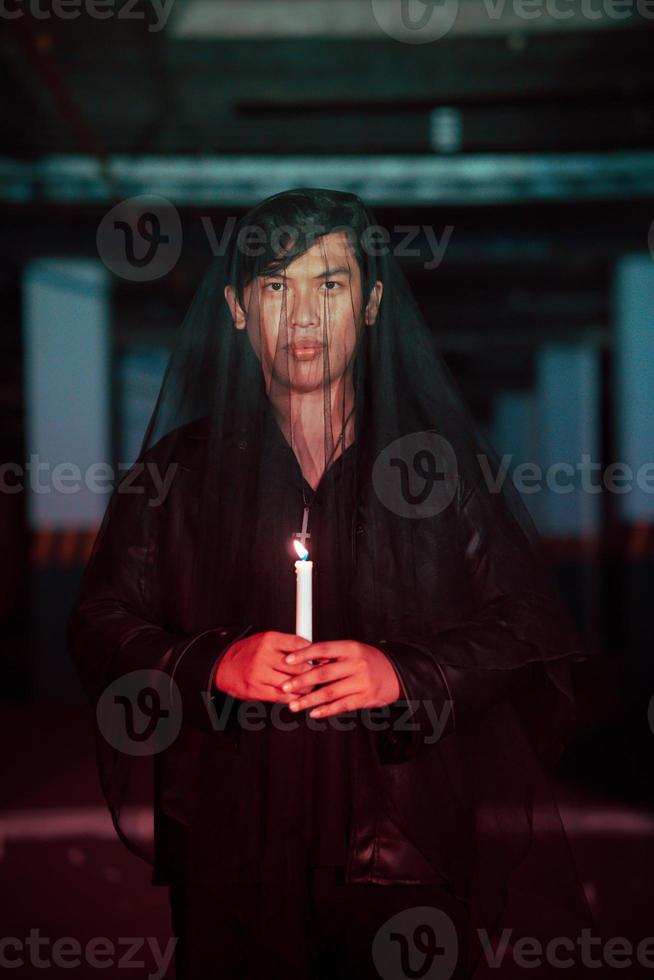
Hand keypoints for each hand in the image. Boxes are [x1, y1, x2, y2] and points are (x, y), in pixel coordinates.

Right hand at [214, 630, 320, 702]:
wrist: (224, 666)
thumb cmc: (249, 653)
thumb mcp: (266, 640)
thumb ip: (287, 645)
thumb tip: (313, 652)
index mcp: (268, 640)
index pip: (300, 645)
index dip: (314, 653)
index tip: (320, 658)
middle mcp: (264, 656)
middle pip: (299, 666)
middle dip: (312, 672)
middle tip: (319, 674)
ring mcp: (259, 674)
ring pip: (293, 683)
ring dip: (305, 687)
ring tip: (309, 685)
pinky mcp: (256, 690)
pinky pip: (282, 697)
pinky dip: (293, 698)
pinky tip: (297, 695)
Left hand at [279, 640, 401, 717]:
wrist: (395, 673)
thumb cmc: (368, 660)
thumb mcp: (352, 650)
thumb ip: (331, 654)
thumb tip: (304, 658)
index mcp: (351, 648)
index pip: (323, 649)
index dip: (303, 654)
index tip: (287, 661)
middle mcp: (357, 664)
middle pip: (323, 673)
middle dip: (301, 681)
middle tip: (284, 686)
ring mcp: (362, 682)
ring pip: (330, 692)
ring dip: (309, 700)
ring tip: (294, 704)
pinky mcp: (365, 698)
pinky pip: (341, 706)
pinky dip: (326, 710)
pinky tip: (314, 713)